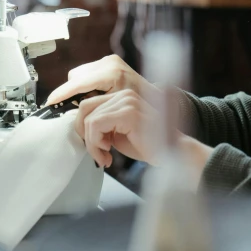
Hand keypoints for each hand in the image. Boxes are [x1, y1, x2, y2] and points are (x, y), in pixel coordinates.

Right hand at [46, 55, 161, 105]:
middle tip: (72, 108)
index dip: (62, 94)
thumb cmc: (137, 105)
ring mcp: (109, 60)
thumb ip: (92, 107)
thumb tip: (74, 110)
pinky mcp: (109, 61)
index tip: (50, 102)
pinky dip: (85, 83)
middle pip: (76, 76)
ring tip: (86, 102)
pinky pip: (87, 72)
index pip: (79, 83)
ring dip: (78, 88)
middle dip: (71, 92)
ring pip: (80, 74)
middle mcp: (109, 62)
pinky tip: (92, 94)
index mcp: (111, 73)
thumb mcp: (112, 109)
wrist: (153, 96)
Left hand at [76, 89, 213, 174]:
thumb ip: (102, 125)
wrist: (171, 153)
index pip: (88, 104)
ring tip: (105, 156)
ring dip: (93, 144)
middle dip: (86, 136)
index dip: (84, 127)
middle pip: (85, 109)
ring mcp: (128, 101)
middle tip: (99, 154)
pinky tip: (109, 153)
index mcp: (123, 96)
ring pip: (89, 119)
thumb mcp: (118, 133)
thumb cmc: (148, 146)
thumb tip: (79, 128)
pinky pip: (96, 125)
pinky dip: (96, 143)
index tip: (95, 146)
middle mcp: (125, 94)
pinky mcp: (129, 113)